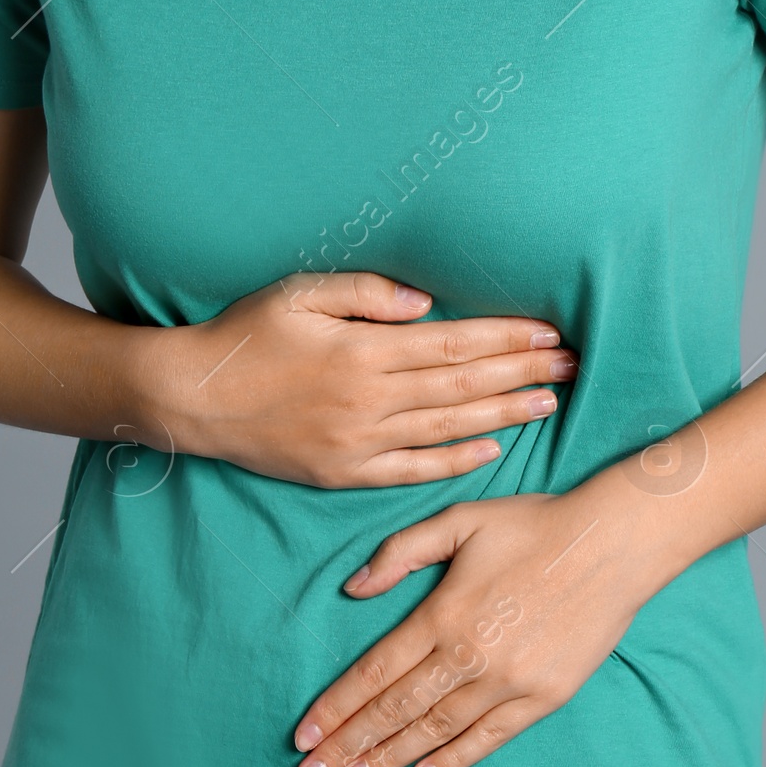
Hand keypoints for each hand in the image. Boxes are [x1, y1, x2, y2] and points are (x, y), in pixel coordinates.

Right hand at [156, 272, 576, 487]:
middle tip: (573, 367)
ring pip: (448, 429)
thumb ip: (364, 293)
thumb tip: (425, 302)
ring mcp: (358, 442)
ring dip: (503, 414)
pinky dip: (456, 462)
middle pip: (463, 386)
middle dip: (522, 373)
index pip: (453, 344)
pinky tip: (491, 451)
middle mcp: (369, 400)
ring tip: (548, 404)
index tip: (548, 333)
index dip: (506, 338)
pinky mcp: (344, 473)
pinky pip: (413, 470)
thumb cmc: (245, 335)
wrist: (192, 399)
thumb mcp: (298, 293)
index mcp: (363, 352)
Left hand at [292, 487, 649, 766]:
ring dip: (389, 758)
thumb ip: (401, 552)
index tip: (304, 735)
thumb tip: (353, 589)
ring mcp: (509, 682)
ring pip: (436, 730)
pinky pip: (489, 738)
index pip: (375, 673)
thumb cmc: (534, 526)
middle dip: (348, 744)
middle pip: (395, 710)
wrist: (614, 544)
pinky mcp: (544, 697)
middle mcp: (470, 655)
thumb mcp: (459, 521)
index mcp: (443, 613)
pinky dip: (453, 759)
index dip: (336, 707)